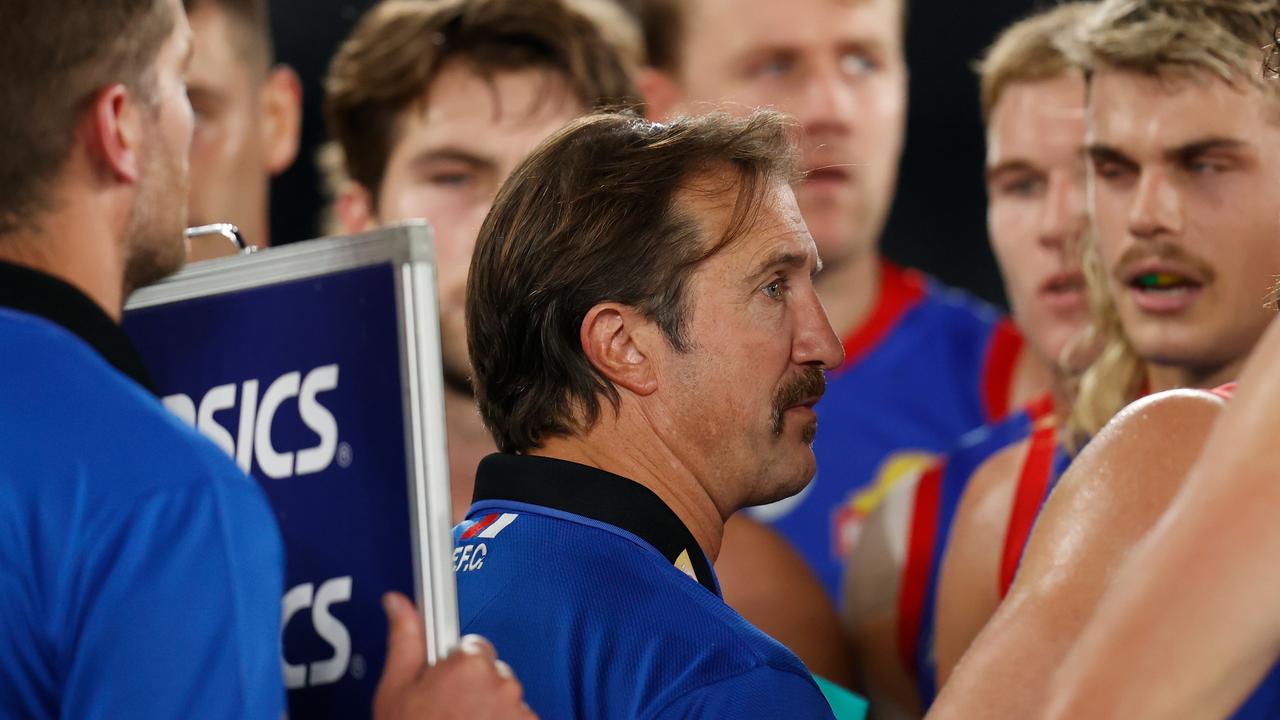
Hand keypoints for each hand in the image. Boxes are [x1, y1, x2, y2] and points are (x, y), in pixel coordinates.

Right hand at [373, 592, 535, 719]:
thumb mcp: (396, 690)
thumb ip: (405, 639)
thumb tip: (399, 601)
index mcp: (468, 664)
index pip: (473, 647)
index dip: (454, 669)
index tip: (444, 687)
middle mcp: (501, 683)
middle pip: (492, 673)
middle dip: (474, 689)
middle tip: (448, 714)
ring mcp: (518, 711)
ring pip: (506, 699)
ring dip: (490, 711)